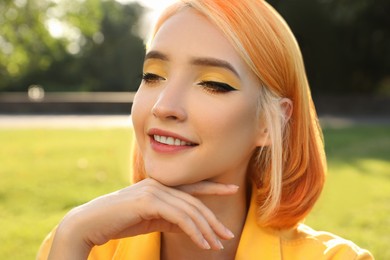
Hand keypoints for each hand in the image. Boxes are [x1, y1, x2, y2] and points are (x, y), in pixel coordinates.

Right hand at [48, 178, 237, 258]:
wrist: (91, 223)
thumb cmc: (120, 221)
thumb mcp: (151, 221)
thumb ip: (170, 220)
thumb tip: (192, 228)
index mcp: (161, 185)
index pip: (192, 185)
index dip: (214, 187)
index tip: (233, 189)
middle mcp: (160, 184)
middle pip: (195, 201)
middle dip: (213, 219)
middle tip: (228, 235)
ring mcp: (154, 190)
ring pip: (190, 209)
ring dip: (206, 229)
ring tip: (218, 244)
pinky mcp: (148, 201)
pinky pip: (180, 217)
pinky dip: (194, 231)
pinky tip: (203, 243)